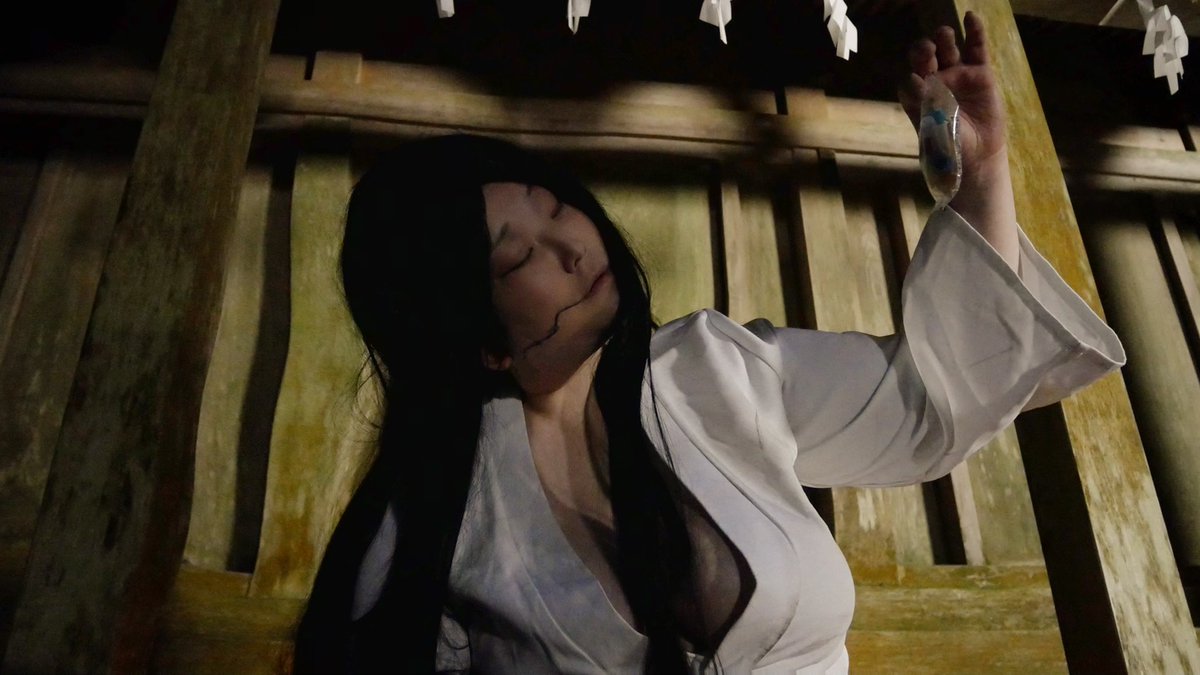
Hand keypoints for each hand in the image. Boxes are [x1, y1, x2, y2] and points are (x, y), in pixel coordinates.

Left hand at [898, 11, 1006, 180]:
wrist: (975, 156)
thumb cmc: (948, 146)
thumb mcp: (931, 129)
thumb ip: (921, 105)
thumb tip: (914, 79)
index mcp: (918, 96)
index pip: (909, 79)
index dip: (911, 78)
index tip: (916, 81)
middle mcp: (935, 81)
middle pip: (926, 58)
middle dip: (923, 51)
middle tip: (927, 51)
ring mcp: (957, 74)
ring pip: (948, 49)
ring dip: (944, 39)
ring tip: (944, 35)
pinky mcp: (979, 73)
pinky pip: (976, 49)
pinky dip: (974, 32)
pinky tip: (971, 17)